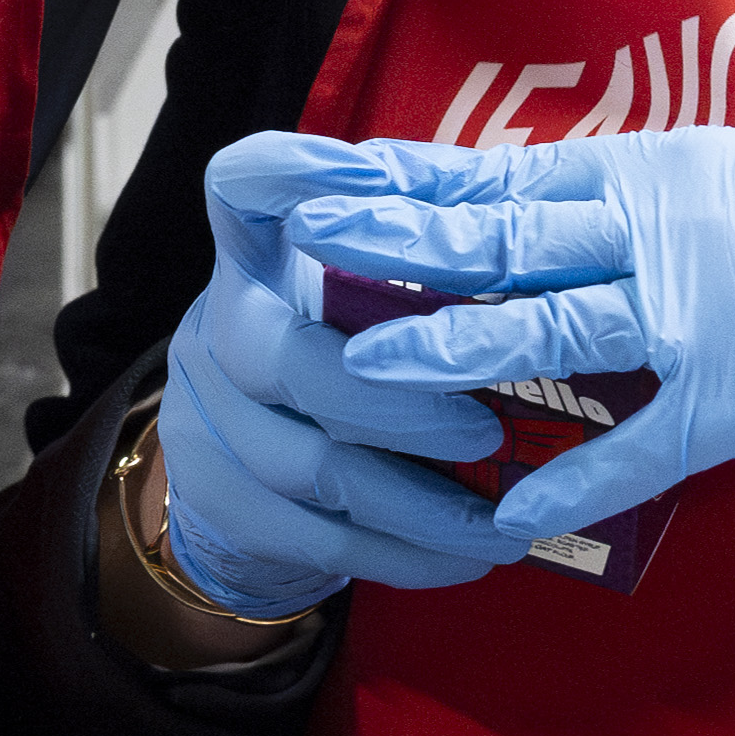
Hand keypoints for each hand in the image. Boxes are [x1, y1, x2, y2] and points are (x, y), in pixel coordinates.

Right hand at [142, 132, 523, 625]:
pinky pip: (320, 540)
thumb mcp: (351, 295)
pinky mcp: (224, 505)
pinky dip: (405, 554)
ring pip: (312, 467)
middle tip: (487, 432)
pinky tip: (469, 559)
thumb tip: (527, 246)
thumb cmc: (332, 358)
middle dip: (396, 403)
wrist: (241, 471)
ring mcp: (207, 422)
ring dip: (421, 504)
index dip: (285, 176)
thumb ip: (406, 266)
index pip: (242, 189)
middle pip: (284, 359)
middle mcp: (215, 330)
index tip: (353, 176)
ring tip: (508, 526)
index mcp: (255, 261)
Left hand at [304, 125, 734, 541]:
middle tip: (307, 252)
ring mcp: (700, 315)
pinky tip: (506, 514)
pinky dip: (570, 481)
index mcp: (665, 169)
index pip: (511, 174)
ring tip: (362, 374)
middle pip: (502, 235)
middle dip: (397, 247)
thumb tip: (583, 207)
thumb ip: (666, 196)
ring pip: (545, 328)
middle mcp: (666, 229)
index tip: (332, 180)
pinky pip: (634, 446)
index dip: (414, 180)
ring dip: (448, 354)